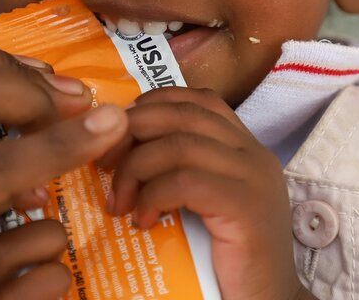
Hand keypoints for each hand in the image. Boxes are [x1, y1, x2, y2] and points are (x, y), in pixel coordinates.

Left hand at [104, 88, 301, 299]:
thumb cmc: (226, 259)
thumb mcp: (202, 203)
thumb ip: (178, 171)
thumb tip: (117, 149)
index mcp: (243, 146)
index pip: (196, 99)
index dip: (151, 105)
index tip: (118, 134)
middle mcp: (252, 152)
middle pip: (183, 113)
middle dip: (133, 131)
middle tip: (105, 165)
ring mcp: (253, 176)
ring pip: (179, 144)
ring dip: (136, 169)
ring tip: (120, 204)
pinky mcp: (246, 205)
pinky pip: (185, 181)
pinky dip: (153, 196)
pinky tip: (142, 221)